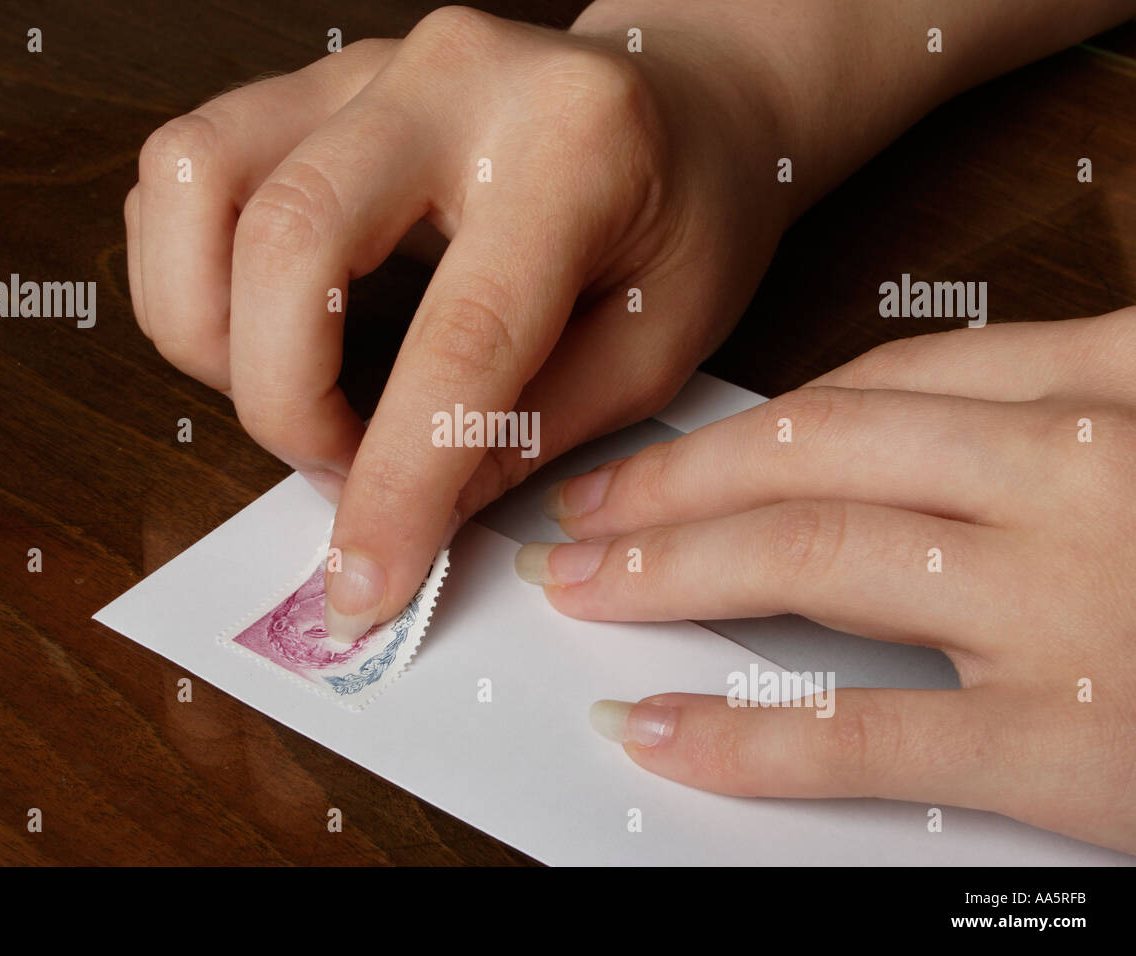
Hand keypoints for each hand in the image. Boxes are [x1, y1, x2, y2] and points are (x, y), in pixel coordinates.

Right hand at [124, 5, 791, 640]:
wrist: (682, 99)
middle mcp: (453, 80)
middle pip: (290, 243)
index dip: (397, 482)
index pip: (459, 337)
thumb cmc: (687, 216)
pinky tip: (262, 329)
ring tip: (291, 392)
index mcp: (573, 148)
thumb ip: (534, 431)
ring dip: (208, 329)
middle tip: (338, 473)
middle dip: (284, 403)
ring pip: (196, 182)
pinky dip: (190, 272)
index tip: (367, 584)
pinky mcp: (311, 82)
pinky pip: (187, 171)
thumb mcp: (659, 342)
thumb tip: (410, 522)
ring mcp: (366, 67)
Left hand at [516, 308, 1135, 853]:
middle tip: (585, 507)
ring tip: (584, 589)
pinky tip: (658, 730)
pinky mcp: (1077, 739)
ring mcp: (1072, 596)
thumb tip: (895, 434)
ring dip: (672, 571)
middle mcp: (1084, 465)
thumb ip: (1061, 417)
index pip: (886, 380)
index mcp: (1117, 381)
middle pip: (818, 450)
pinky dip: (744, 734)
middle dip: (678, 479)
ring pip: (814, 556)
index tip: (672, 443)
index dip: (752, 415)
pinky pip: (866, 730)